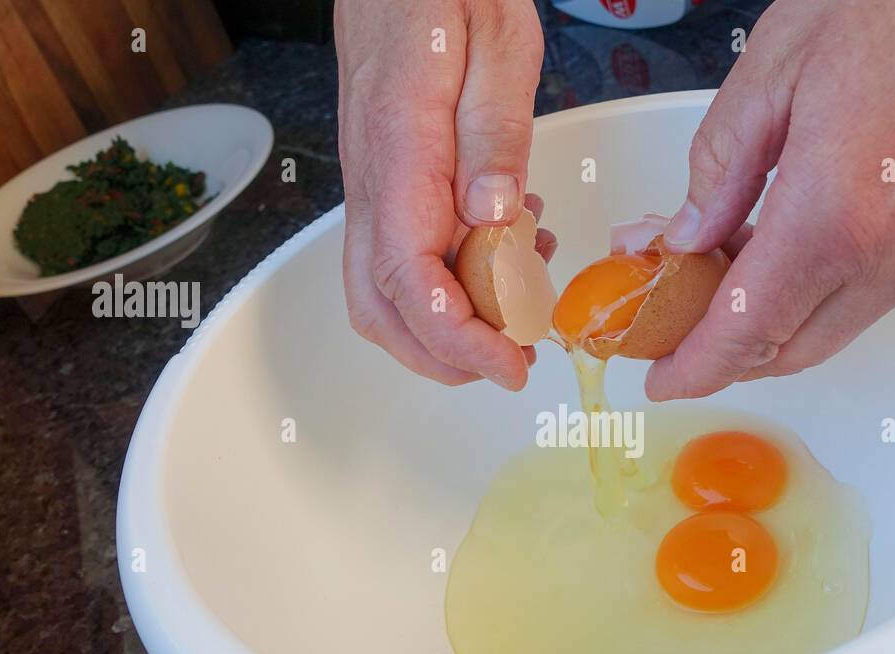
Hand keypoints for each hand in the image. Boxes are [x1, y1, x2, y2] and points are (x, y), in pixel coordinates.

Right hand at [336, 0, 552, 389]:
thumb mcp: (496, 45)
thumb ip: (495, 136)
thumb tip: (496, 219)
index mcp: (399, 155)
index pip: (412, 281)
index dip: (459, 339)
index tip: (511, 367)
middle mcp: (374, 182)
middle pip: (381, 308)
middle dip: (444, 355)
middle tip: (511, 361)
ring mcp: (375, 185)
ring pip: (387, 291)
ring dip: (448, 324)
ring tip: (521, 307)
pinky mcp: (389, 181)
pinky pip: (407, 254)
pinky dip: (453, 281)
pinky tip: (508, 253)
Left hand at [646, 0, 894, 399]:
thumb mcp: (782, 62)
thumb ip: (722, 162)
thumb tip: (688, 232)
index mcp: (837, 212)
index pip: (746, 329)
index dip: (695, 366)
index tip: (659, 378)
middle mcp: (892, 256)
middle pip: (787, 349)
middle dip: (721, 352)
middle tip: (670, 320)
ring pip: (828, 329)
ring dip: (767, 321)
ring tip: (715, 272)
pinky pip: (866, 299)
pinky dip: (812, 295)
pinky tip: (780, 251)